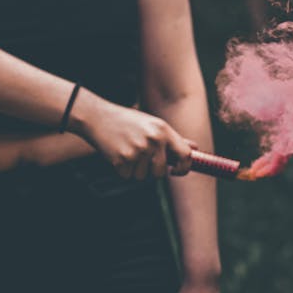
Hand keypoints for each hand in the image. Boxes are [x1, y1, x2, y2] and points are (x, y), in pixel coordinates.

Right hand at [70, 91, 192, 178]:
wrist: (97, 116)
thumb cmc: (127, 121)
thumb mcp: (151, 124)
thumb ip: (172, 138)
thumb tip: (195, 148)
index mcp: (162, 130)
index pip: (185, 155)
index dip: (184, 168)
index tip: (176, 171)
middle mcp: (153, 140)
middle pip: (160, 172)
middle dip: (150, 169)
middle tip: (139, 155)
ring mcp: (138, 150)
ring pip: (143, 176)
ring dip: (134, 169)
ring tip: (126, 150)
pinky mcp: (123, 160)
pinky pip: (127, 176)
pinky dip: (122, 170)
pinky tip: (117, 153)